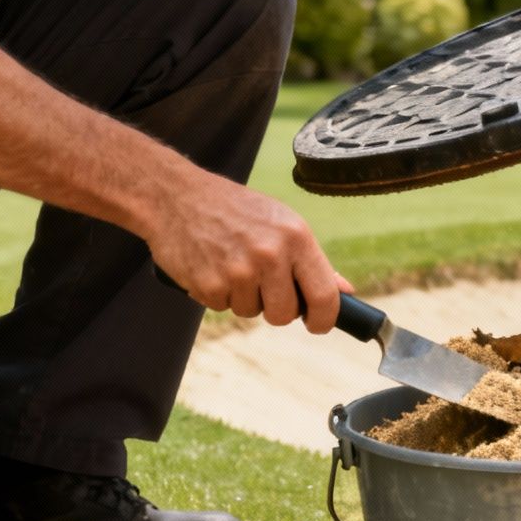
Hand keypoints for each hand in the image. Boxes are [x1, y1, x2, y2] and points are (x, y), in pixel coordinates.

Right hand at [146, 173, 352, 331]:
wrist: (176, 196)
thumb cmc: (235, 209)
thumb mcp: (282, 223)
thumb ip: (313, 261)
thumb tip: (345, 291)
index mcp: (296, 237)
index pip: (324, 295)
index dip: (324, 319)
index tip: (317, 324)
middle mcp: (270, 254)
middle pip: (285, 314)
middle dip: (275, 308)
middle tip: (261, 285)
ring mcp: (238, 271)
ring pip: (252, 312)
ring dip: (243, 298)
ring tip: (232, 264)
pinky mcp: (209, 285)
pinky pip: (223, 307)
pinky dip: (218, 294)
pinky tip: (212, 265)